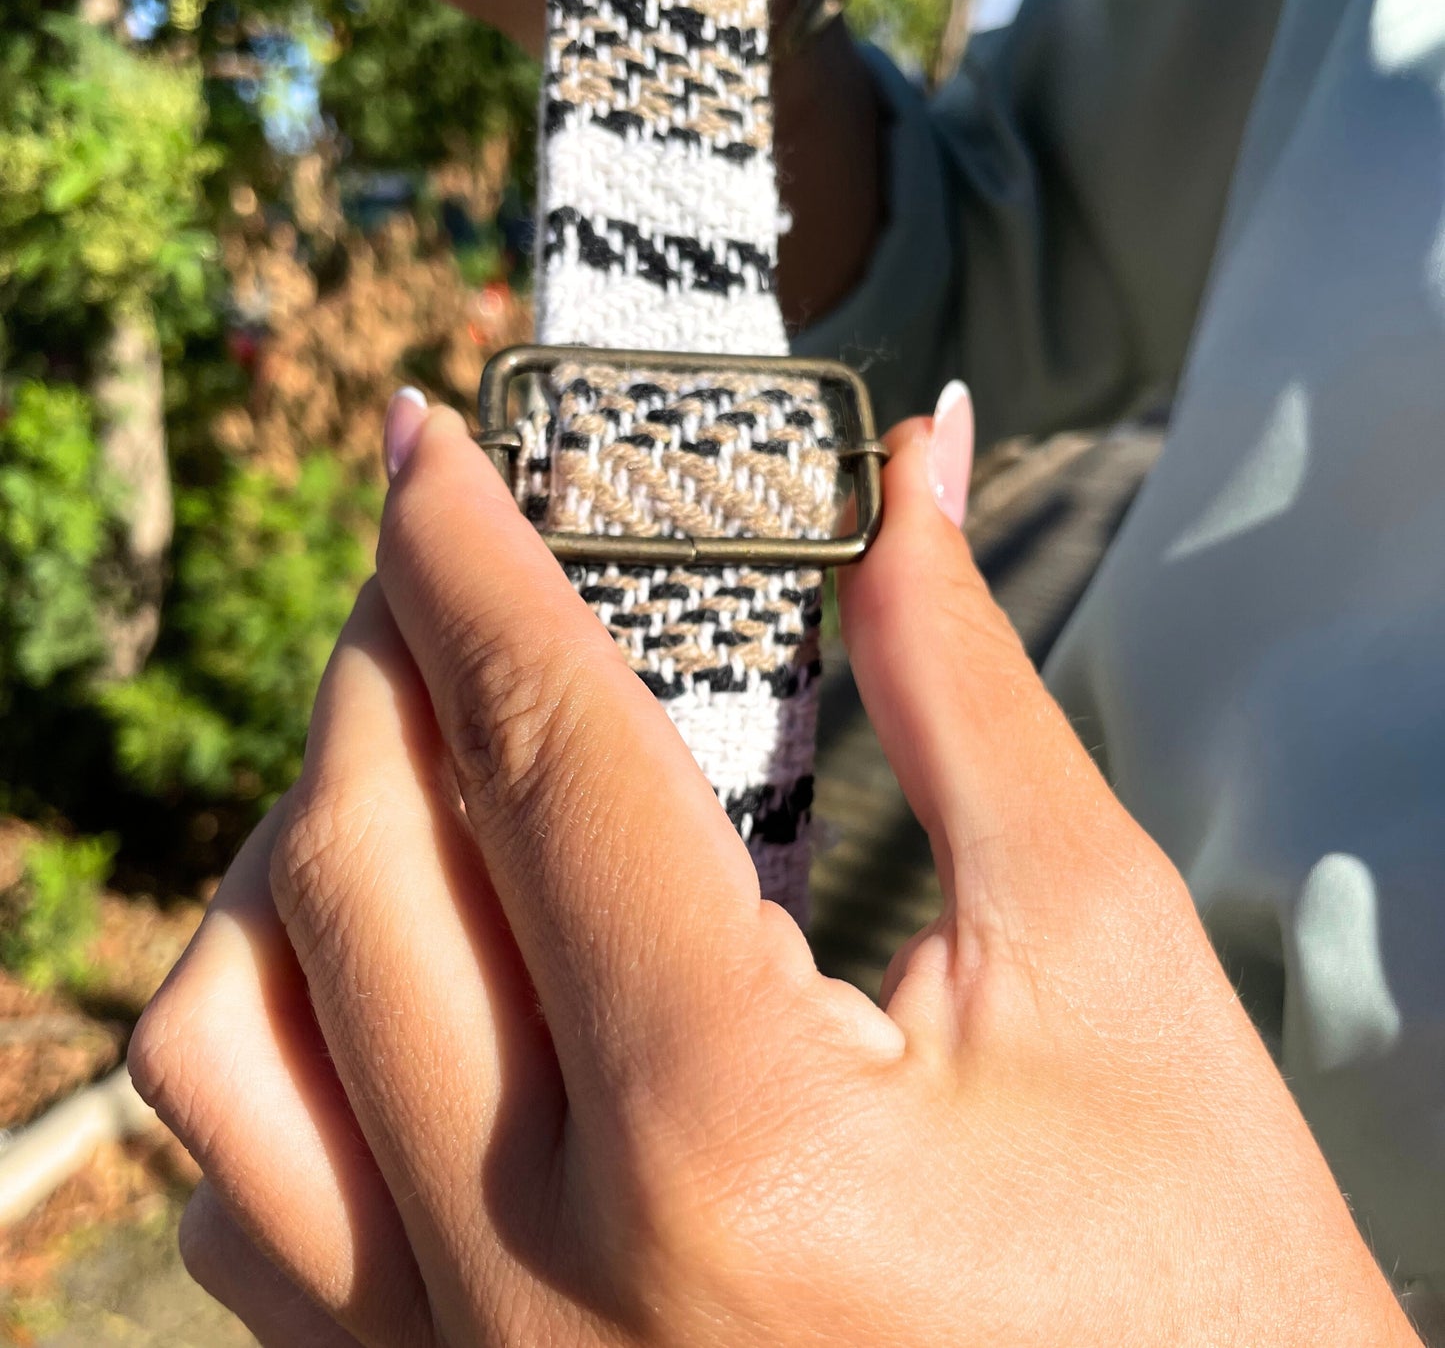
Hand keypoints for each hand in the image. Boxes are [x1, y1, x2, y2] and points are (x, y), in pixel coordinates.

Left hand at [129, 398, 1418, 1345]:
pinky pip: (251, 1204)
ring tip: (412, 769)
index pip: (547, 759)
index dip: (475, 562)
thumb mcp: (1104, 962)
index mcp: (732, 1144)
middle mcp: (542, 1286)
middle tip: (443, 567)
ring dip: (299, 857)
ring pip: (235, 1045)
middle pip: (363, 874)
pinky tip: (395, 973)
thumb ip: (962, 691)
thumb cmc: (1203, 1288)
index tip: (426, 438)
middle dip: (387, 667)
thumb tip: (913, 477)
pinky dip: (285, 1041)